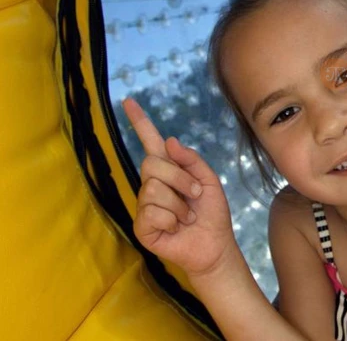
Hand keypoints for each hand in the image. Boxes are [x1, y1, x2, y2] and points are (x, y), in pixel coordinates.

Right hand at [123, 98, 236, 278]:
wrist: (216, 245)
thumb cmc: (211, 213)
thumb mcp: (209, 181)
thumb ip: (192, 160)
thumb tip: (169, 141)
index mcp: (168, 171)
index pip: (151, 143)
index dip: (141, 122)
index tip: (129, 101)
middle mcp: (151, 186)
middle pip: (152, 164)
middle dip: (180, 178)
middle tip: (195, 195)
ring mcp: (144, 207)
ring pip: (153, 190)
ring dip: (180, 204)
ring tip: (187, 216)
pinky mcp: (142, 228)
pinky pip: (152, 213)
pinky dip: (171, 220)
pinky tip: (176, 229)